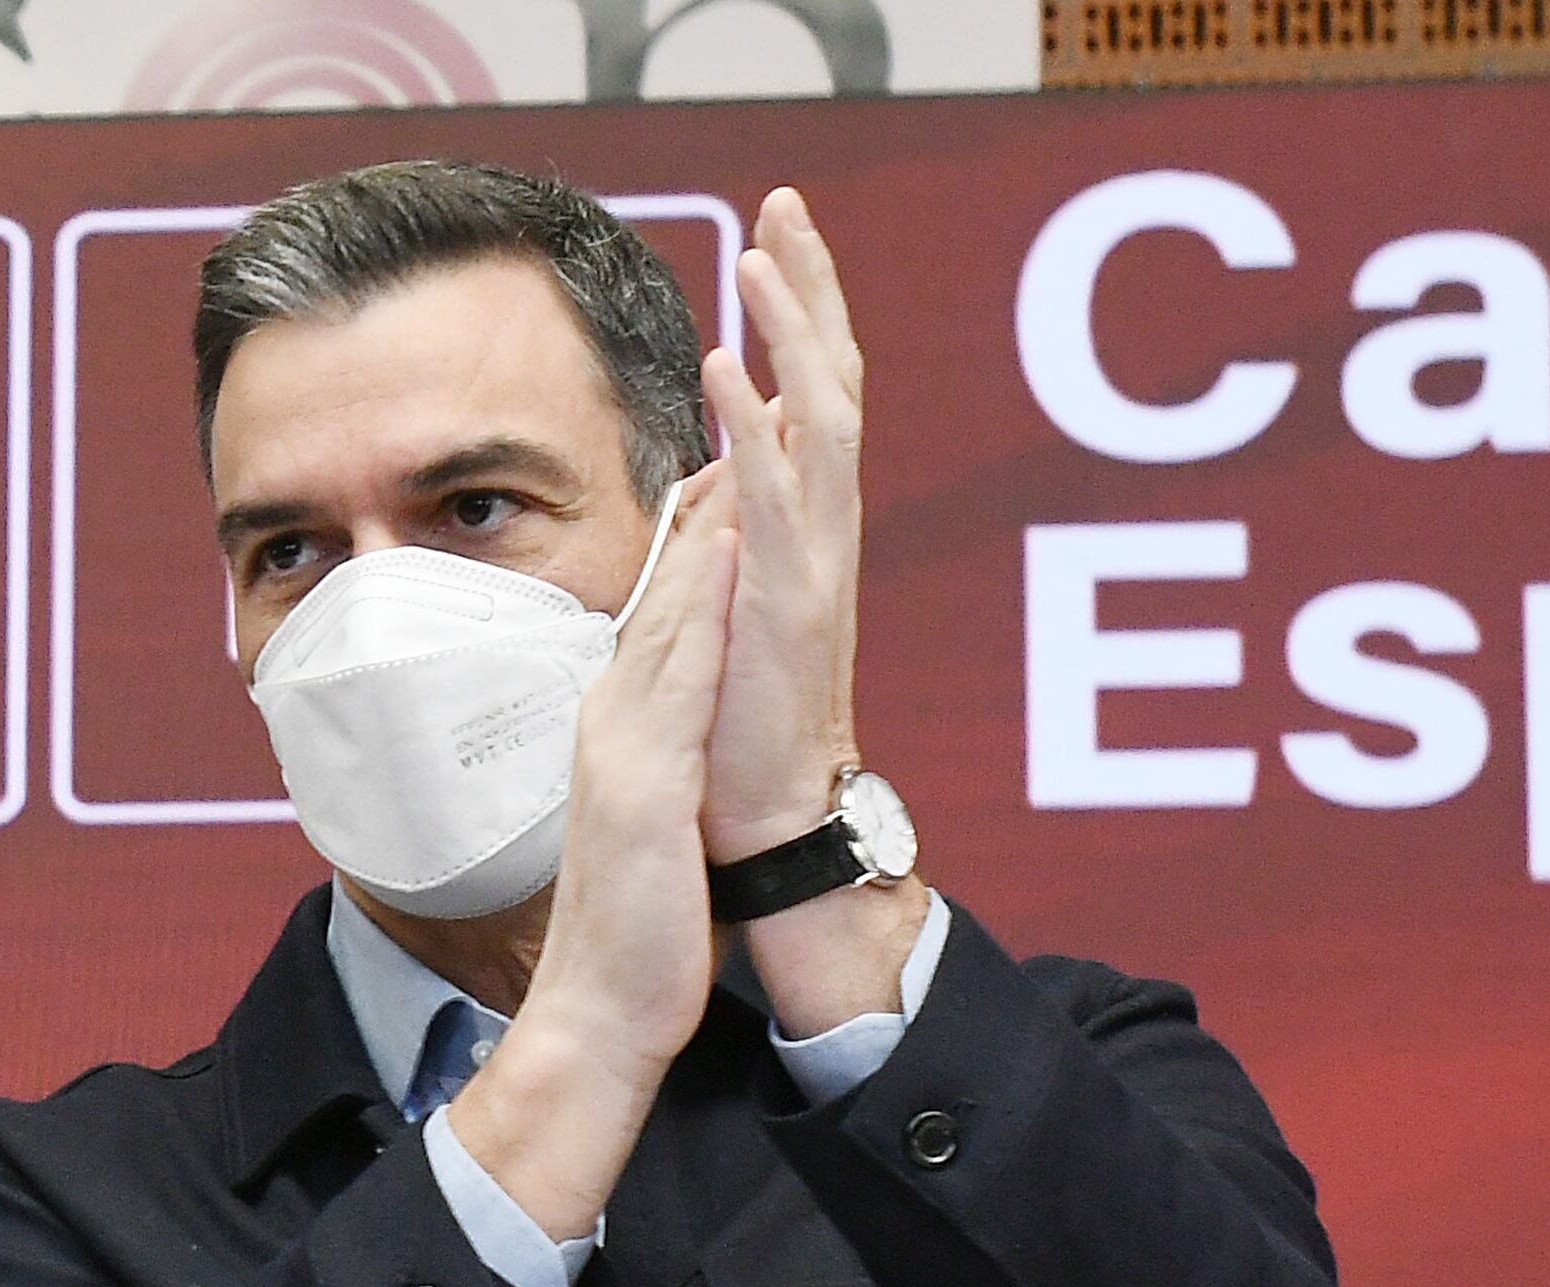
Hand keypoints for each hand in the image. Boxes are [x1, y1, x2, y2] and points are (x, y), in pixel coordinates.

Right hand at [447, 471, 739, 1245]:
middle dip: (699, 510)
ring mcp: (622, 752)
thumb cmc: (631, 935)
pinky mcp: (643, 785)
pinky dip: (702, 610)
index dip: (691, 544)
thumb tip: (671, 740)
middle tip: (736, 422)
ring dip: (703, 531)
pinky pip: (680, 680)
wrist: (596, 1014)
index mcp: (616, 736)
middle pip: (660, 600)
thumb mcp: (646, 828)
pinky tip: (726, 553)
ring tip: (740, 451)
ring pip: (669, 619)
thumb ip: (655, 768)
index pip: (657, 623)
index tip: (721, 472)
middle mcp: (610, 727)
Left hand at [698, 187, 863, 864]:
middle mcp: (824, 528)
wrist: (765, 821)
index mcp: (803, 527)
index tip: (777, 238)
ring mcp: (817, 559)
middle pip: (832, 378)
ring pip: (820, 416)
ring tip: (764, 256)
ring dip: (792, 330)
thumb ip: (728, 539)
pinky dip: (756, 421)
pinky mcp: (795, 599)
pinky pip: (776, 491)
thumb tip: (717, 476)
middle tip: (790, 202)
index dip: (800, 315)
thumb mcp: (726, 607)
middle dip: (813, 288)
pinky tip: (729, 362)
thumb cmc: (740, 727)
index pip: (811, 396)